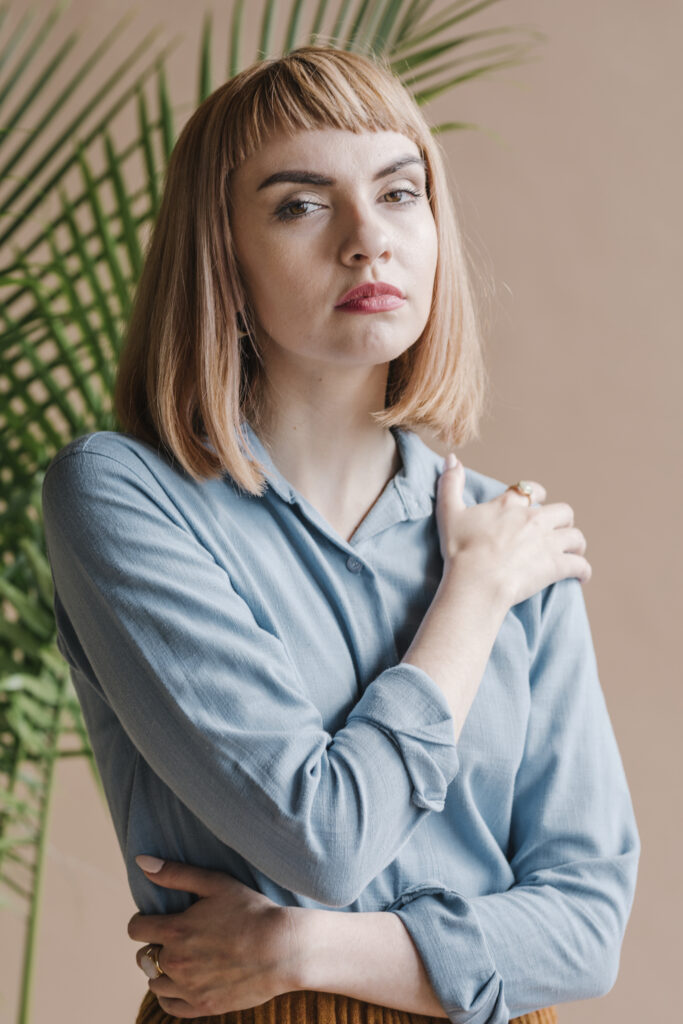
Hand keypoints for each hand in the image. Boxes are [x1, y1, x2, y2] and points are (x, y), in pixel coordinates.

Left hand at [127, 858, 302, 1018]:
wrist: (283, 949)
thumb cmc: (251, 911)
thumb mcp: (215, 883)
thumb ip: (175, 874)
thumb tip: (141, 861)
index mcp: (176, 930)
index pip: (136, 929)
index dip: (142, 921)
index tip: (153, 919)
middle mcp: (176, 962)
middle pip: (144, 957)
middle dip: (155, 945)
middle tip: (175, 938)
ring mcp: (188, 988)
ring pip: (154, 982)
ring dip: (161, 971)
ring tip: (181, 959)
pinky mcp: (203, 1006)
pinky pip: (170, 1006)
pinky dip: (170, 995)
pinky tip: (181, 983)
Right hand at [436, 455, 590, 607]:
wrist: (476, 581)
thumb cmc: (460, 549)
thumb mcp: (449, 513)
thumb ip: (450, 484)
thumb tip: (451, 458)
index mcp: (510, 506)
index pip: (532, 490)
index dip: (537, 494)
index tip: (537, 500)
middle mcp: (533, 520)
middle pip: (563, 512)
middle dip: (563, 520)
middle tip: (557, 530)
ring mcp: (547, 543)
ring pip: (576, 537)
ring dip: (576, 544)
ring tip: (573, 552)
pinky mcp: (556, 566)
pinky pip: (580, 565)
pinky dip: (583, 570)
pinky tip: (581, 576)